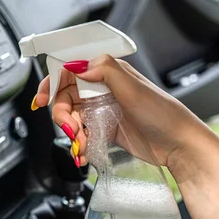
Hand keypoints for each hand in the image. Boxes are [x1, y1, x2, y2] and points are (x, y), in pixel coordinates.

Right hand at [32, 55, 212, 180]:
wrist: (177, 146)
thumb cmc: (162, 113)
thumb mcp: (133, 87)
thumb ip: (104, 70)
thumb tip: (77, 65)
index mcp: (106, 73)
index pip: (69, 73)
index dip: (51, 85)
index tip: (41, 100)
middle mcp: (101, 89)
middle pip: (65, 98)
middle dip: (61, 114)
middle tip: (69, 127)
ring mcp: (101, 110)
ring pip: (71, 118)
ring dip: (71, 132)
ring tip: (81, 143)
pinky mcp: (104, 129)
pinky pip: (81, 134)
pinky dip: (79, 145)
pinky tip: (85, 152)